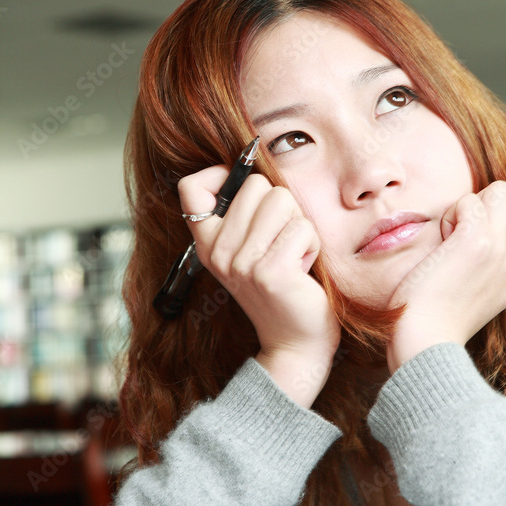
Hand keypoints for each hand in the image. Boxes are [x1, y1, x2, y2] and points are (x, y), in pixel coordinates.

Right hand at [177, 166, 340, 373]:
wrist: (295, 342)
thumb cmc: (282, 287)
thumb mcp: (249, 250)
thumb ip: (244, 213)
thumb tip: (252, 162)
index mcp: (207, 243)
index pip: (192, 187)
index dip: (221, 175)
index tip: (244, 194)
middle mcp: (218, 252)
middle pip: (256, 185)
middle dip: (281, 208)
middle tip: (280, 244)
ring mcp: (242, 263)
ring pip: (283, 200)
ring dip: (299, 226)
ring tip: (292, 256)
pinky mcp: (271, 272)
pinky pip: (303, 228)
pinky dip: (313, 245)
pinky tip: (302, 270)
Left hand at [385, 181, 505, 373]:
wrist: (425, 342)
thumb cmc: (431, 322)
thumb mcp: (470, 298)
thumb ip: (481, 271)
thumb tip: (464, 241)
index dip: (490, 224)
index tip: (462, 248)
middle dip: (486, 205)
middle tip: (457, 234)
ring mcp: (499, 251)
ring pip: (502, 191)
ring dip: (470, 205)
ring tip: (449, 236)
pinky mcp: (476, 242)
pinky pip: (472, 200)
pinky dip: (453, 211)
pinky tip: (442, 237)